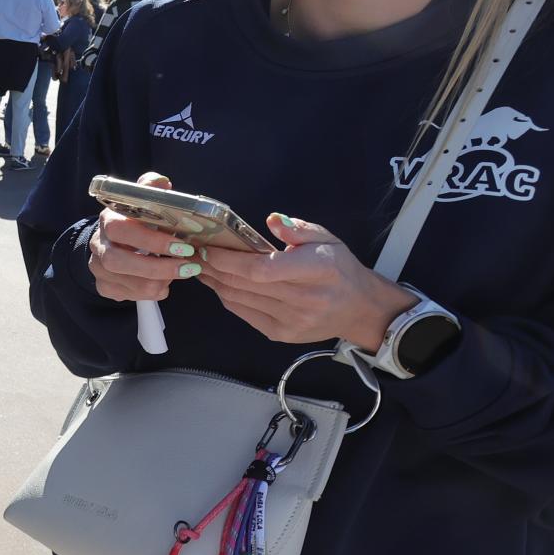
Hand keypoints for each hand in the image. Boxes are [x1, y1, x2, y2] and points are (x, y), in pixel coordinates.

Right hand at [87, 173, 196, 301]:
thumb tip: (162, 182)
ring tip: (179, 273)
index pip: (122, 229)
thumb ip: (150, 189)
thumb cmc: (134, 222)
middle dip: (158, 267)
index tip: (182, 246)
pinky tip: (163, 283)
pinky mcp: (104, 287)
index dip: (152, 240)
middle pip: (118, 261)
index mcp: (108, 220)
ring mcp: (98, 269)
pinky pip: (130, 296)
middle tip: (187, 267)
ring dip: (160, 281)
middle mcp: (98, 245)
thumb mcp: (140, 201)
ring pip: (128, 283)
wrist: (111, 242)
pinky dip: (152, 292)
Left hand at [197, 214, 418, 349]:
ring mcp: (291, 321)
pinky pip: (244, 313)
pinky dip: (227, 297)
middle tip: (194, 251)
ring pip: (239, 299)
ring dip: (215, 282)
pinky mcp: (281, 334)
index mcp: (316, 270)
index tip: (209, 247)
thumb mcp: (327, 239)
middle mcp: (303, 299)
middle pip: (245, 284)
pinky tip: (218, 283)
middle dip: (213, 267)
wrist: (360, 309)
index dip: (230, 260)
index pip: (262, 269)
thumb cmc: (339, 268)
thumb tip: (272, 220)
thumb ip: (298, 229)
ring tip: (199, 265)